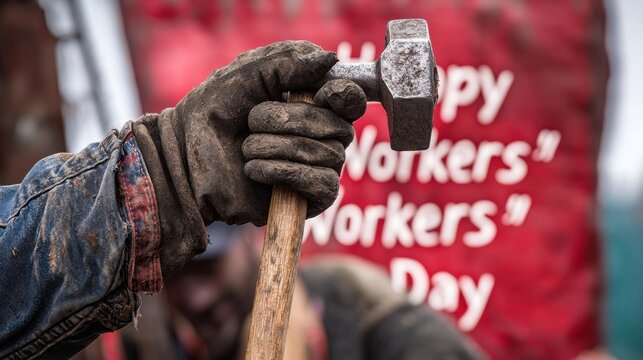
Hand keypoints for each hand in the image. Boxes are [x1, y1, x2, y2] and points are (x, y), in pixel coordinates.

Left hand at [131, 41, 366, 272]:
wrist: (184, 159)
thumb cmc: (213, 112)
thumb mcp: (247, 74)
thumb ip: (287, 61)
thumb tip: (332, 61)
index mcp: (311, 102)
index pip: (351, 100)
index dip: (344, 95)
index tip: (321, 94)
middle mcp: (321, 135)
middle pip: (339, 127)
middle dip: (292, 121)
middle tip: (253, 121)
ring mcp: (317, 167)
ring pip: (329, 155)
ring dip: (278, 147)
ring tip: (246, 148)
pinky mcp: (308, 198)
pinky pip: (322, 184)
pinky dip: (285, 172)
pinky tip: (254, 170)